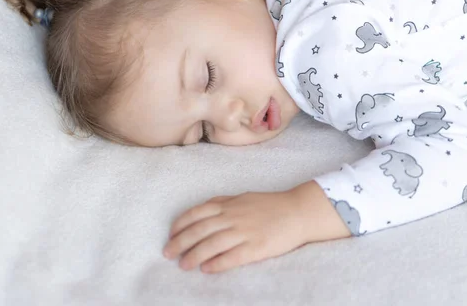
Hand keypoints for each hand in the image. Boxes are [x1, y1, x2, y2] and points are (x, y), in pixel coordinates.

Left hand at [163, 180, 350, 273]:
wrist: (298, 212)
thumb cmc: (271, 205)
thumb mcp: (244, 197)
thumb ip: (224, 203)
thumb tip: (204, 209)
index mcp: (229, 204)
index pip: (197, 213)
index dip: (180, 224)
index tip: (170, 234)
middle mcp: (233, 217)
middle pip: (199, 230)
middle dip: (180, 242)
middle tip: (168, 253)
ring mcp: (244, 232)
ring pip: (212, 244)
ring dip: (194, 255)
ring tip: (183, 265)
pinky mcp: (256, 247)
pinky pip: (232, 257)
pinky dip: (217, 263)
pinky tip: (207, 269)